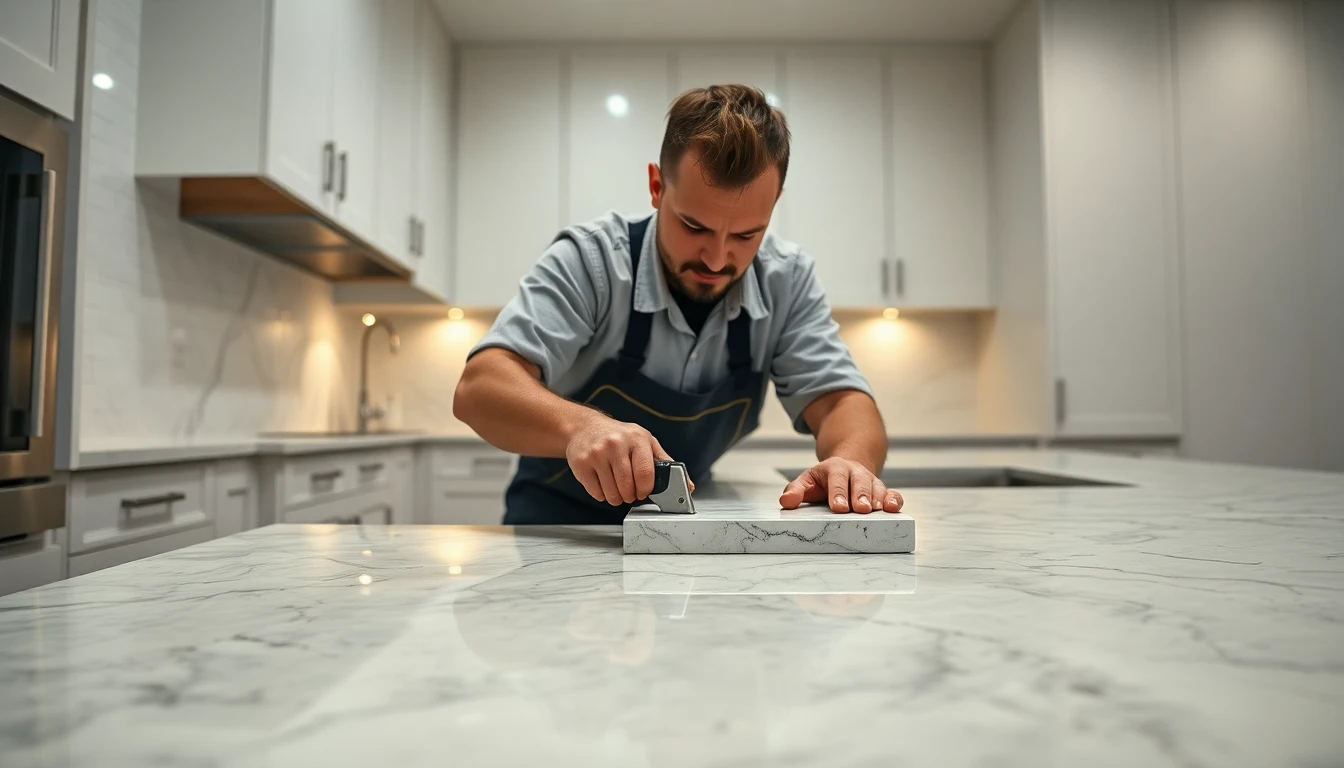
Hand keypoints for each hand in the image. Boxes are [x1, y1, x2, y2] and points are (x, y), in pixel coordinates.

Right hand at [566, 413, 682, 505]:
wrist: (585, 427)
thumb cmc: (620, 436)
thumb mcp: (645, 442)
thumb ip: (665, 463)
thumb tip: (687, 486)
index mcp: (637, 438)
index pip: (646, 474)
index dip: (646, 490)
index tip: (644, 492)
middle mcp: (616, 444)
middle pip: (628, 487)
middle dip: (631, 496)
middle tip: (630, 491)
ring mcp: (597, 453)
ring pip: (612, 494)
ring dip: (617, 498)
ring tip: (616, 488)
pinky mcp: (581, 463)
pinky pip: (596, 493)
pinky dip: (601, 495)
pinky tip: (603, 482)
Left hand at [779, 457, 904, 513]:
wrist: (844, 468)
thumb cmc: (823, 481)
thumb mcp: (806, 481)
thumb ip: (795, 491)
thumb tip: (786, 501)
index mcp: (834, 469)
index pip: (836, 480)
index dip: (838, 493)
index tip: (839, 508)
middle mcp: (855, 473)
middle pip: (859, 482)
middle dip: (861, 495)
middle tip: (861, 509)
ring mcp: (870, 481)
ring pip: (876, 487)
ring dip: (878, 499)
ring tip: (878, 510)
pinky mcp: (881, 490)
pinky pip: (891, 493)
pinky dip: (894, 500)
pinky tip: (893, 508)